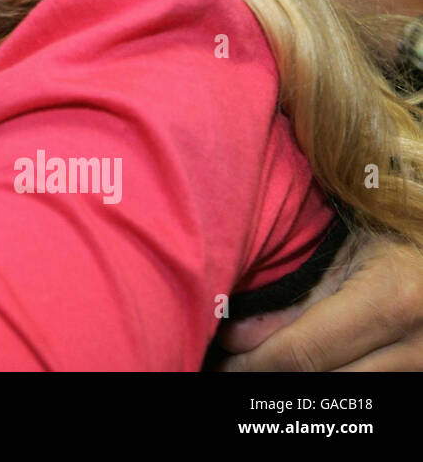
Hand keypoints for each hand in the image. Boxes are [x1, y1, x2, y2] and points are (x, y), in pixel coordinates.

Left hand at [218, 232, 422, 369]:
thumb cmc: (393, 231)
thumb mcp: (343, 249)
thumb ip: (292, 295)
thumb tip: (236, 339)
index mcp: (391, 301)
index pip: (302, 354)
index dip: (250, 363)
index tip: (219, 361)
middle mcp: (417, 344)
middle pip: (319, 383)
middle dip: (266, 376)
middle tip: (230, 364)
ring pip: (342, 392)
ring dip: (294, 382)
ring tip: (258, 361)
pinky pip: (365, 387)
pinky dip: (327, 375)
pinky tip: (297, 363)